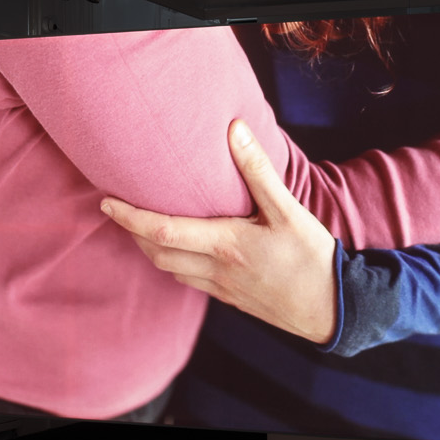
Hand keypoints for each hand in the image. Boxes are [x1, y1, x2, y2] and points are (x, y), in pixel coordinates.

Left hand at [99, 120, 340, 345]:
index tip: (106, 201)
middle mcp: (216, 270)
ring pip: (171, 270)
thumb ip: (257, 170)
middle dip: (131, 233)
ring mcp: (222, 288)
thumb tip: (234, 129)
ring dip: (150, 249)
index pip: (162, 231)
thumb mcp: (289, 210)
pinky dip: (173, 263)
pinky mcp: (232, 298)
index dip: (129, 217)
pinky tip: (180, 250)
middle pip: (156, 253)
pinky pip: (190, 281)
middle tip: (117, 210)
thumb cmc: (313, 259)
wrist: (333, 310)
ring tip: (141, 226)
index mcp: (225, 245)